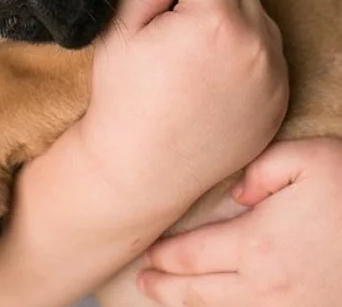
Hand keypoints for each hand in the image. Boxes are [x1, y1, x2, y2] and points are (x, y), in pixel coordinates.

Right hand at [82, 0, 289, 211]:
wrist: (140, 166)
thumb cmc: (124, 98)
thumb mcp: (119, 30)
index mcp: (214, 21)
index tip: (162, 12)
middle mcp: (256, 45)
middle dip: (209, 1)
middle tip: (174, 38)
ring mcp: (274, 76)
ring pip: (258, 21)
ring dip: (231, 27)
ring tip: (193, 61)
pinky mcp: (280, 101)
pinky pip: (269, 57)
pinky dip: (246, 59)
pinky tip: (211, 82)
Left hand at [138, 138, 341, 306]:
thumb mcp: (307, 159)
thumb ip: (259, 172)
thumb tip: (236, 197)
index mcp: (256, 243)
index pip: (191, 256)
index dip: (164, 258)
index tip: (148, 255)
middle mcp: (267, 284)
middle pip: (200, 293)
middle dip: (166, 289)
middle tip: (145, 284)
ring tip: (171, 302)